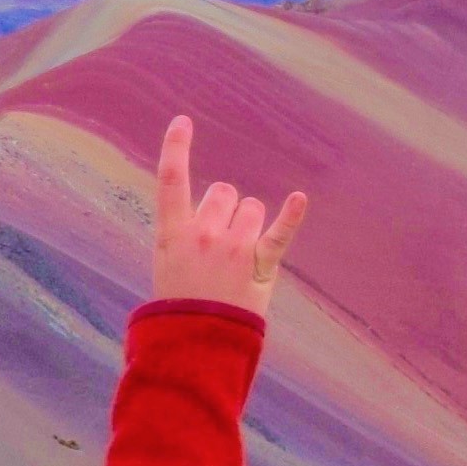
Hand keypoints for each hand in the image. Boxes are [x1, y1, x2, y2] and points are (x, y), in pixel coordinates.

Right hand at [148, 114, 307, 310]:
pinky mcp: (260, 265)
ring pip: (251, 208)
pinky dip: (290, 216)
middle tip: (220, 241)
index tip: (182, 121)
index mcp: (171, 234)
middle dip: (225, 207)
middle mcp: (202, 234)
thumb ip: (185, 233)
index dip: (175, 147)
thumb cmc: (180, 304)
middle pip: (223, 192)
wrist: (195, 343)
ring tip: (240, 256)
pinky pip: (278, 234)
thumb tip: (214, 206)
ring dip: (250, 221)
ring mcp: (232, 249)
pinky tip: (299, 198)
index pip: (170, 180)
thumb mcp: (167, 264)